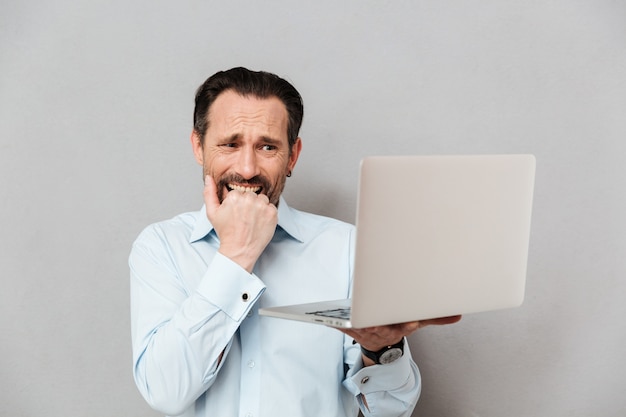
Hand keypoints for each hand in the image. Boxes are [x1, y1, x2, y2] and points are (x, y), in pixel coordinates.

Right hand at [204, 175, 277, 271]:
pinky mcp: (272, 213)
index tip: (235, 214)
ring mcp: (262, 206)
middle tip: (243, 219)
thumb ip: (209, 193)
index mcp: (235, 196)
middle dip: (248, 204)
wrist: (240, 250)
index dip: (237, 204)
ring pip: (262, 199)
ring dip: (259, 207)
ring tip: (251, 220)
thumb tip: (209, 178)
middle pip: (251, 195)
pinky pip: (271, 207)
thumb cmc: (226, 232)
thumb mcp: (212, 213)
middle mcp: (250, 199)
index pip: (239, 192)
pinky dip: (267, 214)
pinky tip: (259, 223)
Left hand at [339, 315, 461, 364]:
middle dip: (380, 324)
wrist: (379, 344)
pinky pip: (341, 326)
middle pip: (382, 327)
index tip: (412, 323)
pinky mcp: (350, 329)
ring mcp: (366, 331)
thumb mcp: (416, 321)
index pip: (406, 327)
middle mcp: (383, 331)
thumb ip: (434, 317)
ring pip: (362, 328)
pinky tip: (329, 319)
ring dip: (357, 325)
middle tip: (375, 321)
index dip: (409, 325)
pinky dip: (335, 323)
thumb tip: (457, 315)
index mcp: (399, 328)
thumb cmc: (396, 326)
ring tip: (353, 319)